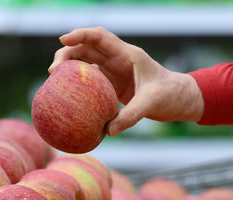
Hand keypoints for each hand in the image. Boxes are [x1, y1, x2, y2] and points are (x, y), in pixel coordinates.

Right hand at [49, 27, 204, 135]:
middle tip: (53, 71)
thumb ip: (131, 116)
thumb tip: (108, 131)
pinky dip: (77, 86)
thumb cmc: (170, 95)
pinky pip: (89, 82)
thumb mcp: (152, 104)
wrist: (179, 100)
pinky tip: (66, 97)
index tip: (62, 41)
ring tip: (54, 81)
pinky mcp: (111, 85)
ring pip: (85, 63)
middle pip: (86, 48)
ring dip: (69, 68)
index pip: (100, 37)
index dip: (80, 35)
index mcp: (128, 55)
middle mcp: (118, 60)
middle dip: (67, 53)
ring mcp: (113, 72)